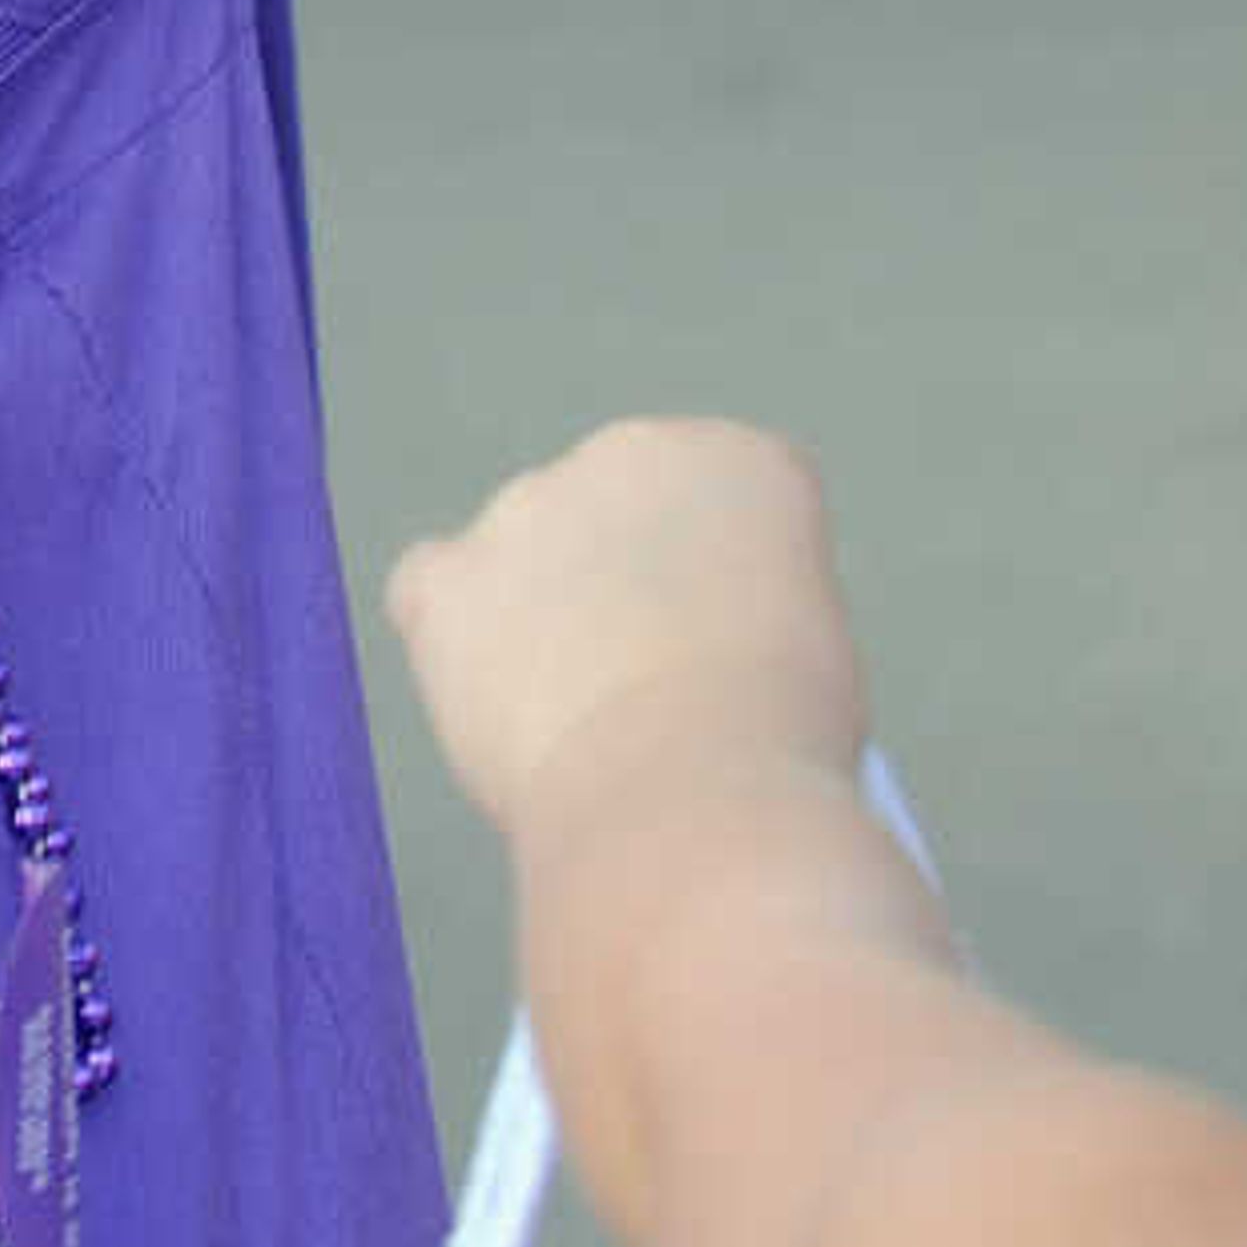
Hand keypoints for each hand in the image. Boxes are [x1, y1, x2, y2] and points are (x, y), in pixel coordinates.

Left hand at [384, 415, 869, 843]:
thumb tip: (706, 644)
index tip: (743, 665)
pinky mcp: (449, 573)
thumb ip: (753, 606)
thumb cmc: (779, 751)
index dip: (736, 598)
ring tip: (590, 726)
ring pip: (527, 555)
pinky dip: (453, 639)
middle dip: (634, 591)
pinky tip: (495, 701)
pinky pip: (432, 590)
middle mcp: (630, 451)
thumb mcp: (813, 654)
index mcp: (742, 462)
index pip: (734, 509)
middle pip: (621, 516)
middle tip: (662, 698)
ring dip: (547, 617)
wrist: (688, 795)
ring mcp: (527, 505)